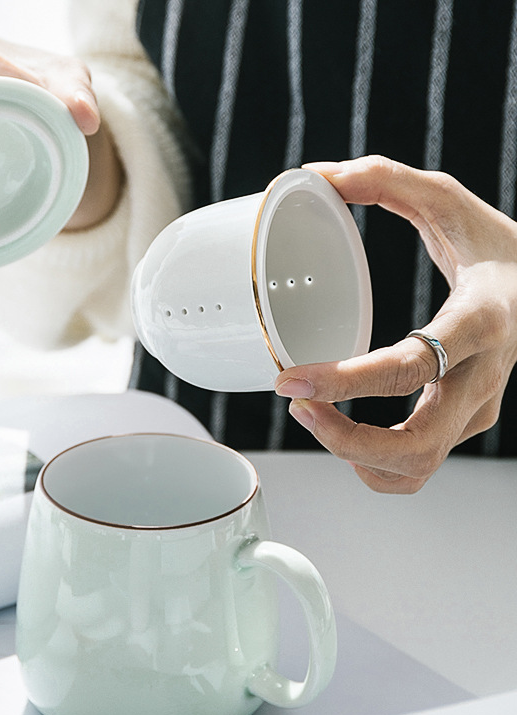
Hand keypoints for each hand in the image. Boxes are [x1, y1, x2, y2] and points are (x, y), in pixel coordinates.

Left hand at [274, 155, 516, 492]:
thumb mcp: (448, 200)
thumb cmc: (496, 246)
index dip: (346, 381)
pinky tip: (341, 433)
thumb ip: (384, 180)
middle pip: (417, 444)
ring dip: (353, 456)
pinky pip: (415, 468)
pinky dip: (371, 463)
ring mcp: (479, 409)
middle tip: (295, 404)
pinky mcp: (466, 423)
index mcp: (484, 321)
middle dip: (343, 439)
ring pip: (415, 469)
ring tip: (311, 415)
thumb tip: (315, 173)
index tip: (290, 381)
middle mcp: (486, 377)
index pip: (413, 365)